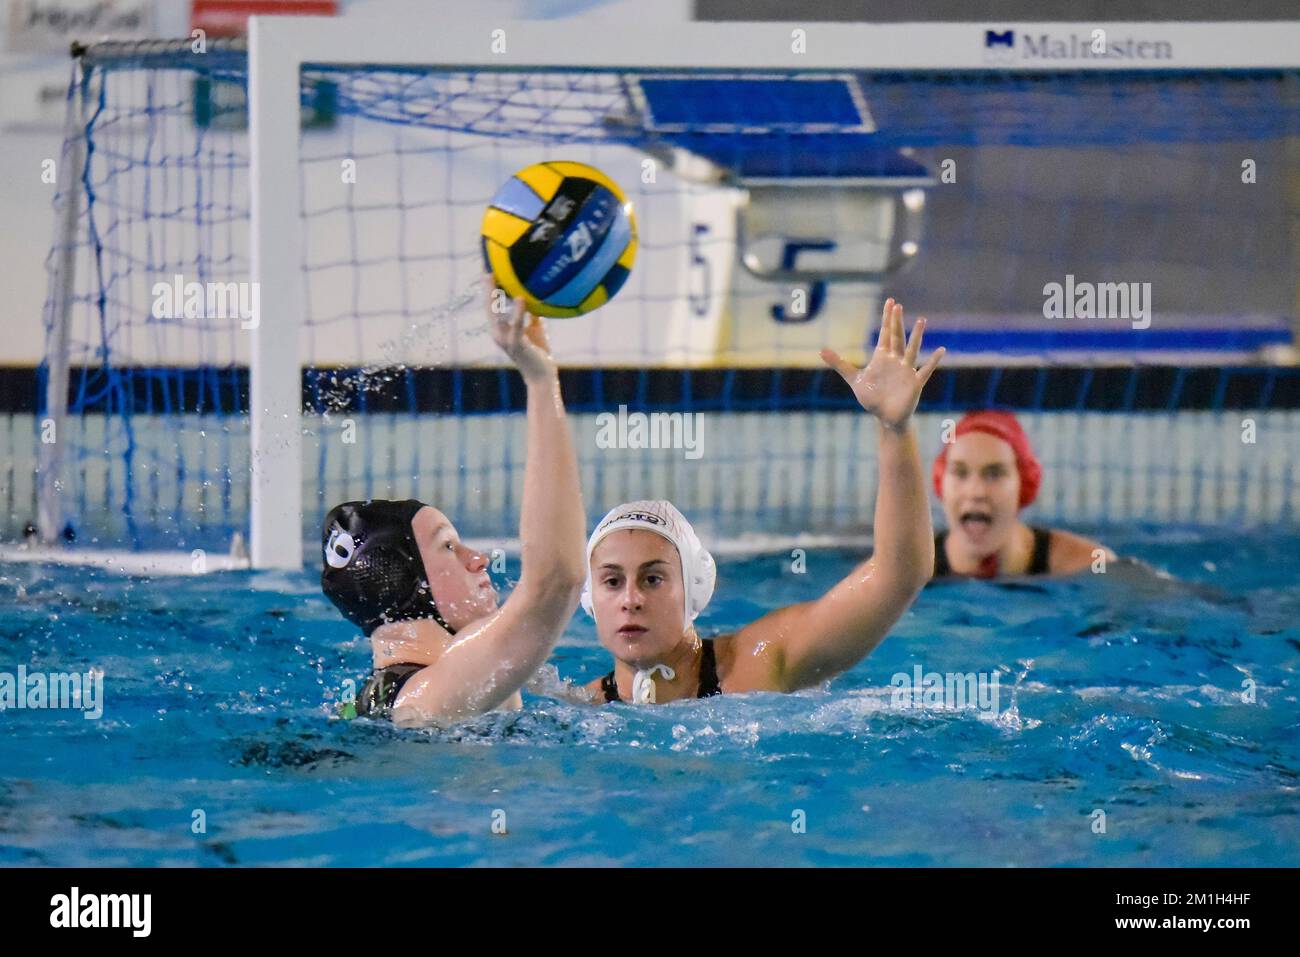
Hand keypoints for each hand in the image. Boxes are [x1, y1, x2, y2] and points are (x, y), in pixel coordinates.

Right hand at [486, 275, 556, 382]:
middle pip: (488, 307)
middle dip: (486, 288)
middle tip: (486, 269)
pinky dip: (517, 311)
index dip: (489, 290)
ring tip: (493, 277)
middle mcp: (498, 334)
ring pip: (495, 314)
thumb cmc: (539, 353)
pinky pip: (515, 325)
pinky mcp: (515, 345)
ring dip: (493, 295)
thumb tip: (533, 298)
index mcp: (501, 330)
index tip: (489, 271)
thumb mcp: (535, 329)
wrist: (542, 376)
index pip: (491, 307)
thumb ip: (531, 315)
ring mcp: (504, 340)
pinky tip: (519, 298)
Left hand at [820, 297, 943, 430]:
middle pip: (897, 337)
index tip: (890, 302)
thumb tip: (821, 351)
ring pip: (912, 349)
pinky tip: (941, 350)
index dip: (887, 318)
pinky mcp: (915, 383)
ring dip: (916, 335)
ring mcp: (906, 370)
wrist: (884, 416)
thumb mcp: (854, 379)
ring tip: (921, 320)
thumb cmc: (872, 398)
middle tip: (897, 305)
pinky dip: (933, 361)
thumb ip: (839, 364)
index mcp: (882, 358)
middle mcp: (896, 360)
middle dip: (896, 322)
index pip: (886, 334)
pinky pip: (925, 370)